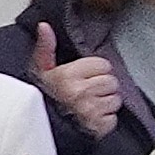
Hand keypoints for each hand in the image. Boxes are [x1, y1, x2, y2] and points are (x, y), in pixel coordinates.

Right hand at [29, 19, 126, 140]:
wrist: (38, 128)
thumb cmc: (42, 99)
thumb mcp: (40, 70)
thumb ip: (45, 47)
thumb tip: (44, 26)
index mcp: (67, 76)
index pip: (103, 65)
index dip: (95, 70)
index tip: (84, 77)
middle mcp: (80, 93)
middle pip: (111, 81)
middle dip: (102, 86)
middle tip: (86, 91)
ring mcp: (90, 111)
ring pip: (116, 99)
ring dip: (105, 102)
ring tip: (88, 104)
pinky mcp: (97, 127)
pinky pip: (113, 119)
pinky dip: (105, 119)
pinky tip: (91, 118)